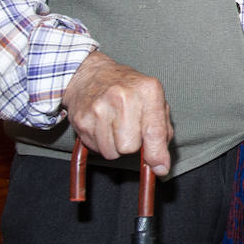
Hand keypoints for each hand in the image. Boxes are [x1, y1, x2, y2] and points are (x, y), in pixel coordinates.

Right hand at [61, 50, 173, 174]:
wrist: (92, 75)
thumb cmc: (130, 90)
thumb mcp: (154, 101)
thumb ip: (162, 132)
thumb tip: (160, 166)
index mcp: (148, 90)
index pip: (153, 131)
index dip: (157, 154)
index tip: (160, 168)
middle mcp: (122, 97)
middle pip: (130, 147)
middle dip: (133, 145)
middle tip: (130, 129)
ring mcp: (99, 108)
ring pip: (112, 152)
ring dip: (116, 147)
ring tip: (116, 126)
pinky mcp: (81, 120)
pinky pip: (96, 149)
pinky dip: (102, 144)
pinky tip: (103, 126)